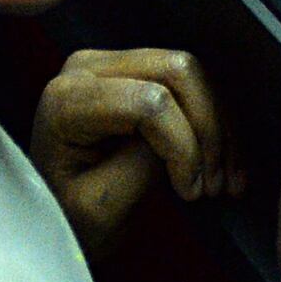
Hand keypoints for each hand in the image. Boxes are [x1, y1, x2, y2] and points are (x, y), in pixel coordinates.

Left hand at [36, 47, 238, 258]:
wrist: (56, 215)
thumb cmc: (68, 216)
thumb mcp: (100, 206)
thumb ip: (140, 166)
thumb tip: (185, 140)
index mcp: (66, 100)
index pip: (147, 103)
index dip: (182, 146)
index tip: (191, 191)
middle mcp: (86, 68)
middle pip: (176, 71)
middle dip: (208, 129)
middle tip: (216, 184)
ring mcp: (111, 64)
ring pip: (191, 73)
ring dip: (218, 127)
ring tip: (225, 180)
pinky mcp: (134, 74)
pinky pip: (189, 83)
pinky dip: (214, 122)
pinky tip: (224, 162)